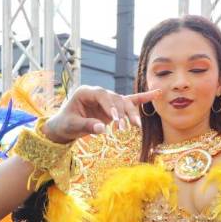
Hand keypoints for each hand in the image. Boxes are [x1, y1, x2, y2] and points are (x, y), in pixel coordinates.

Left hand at [41, 86, 160, 144]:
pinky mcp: (113, 108)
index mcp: (86, 92)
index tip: (113, 119)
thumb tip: (102, 129)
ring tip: (136, 126)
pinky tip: (156, 94)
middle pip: (115, 99)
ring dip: (130, 114)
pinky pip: (129, 102)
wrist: (64, 127)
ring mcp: (107, 100)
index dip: (109, 105)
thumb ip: (86, 126)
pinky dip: (142, 99)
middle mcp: (98, 93)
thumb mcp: (71, 126)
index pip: (102, 95)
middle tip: (123, 128)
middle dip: (121, 113)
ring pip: (123, 103)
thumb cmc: (65, 124)